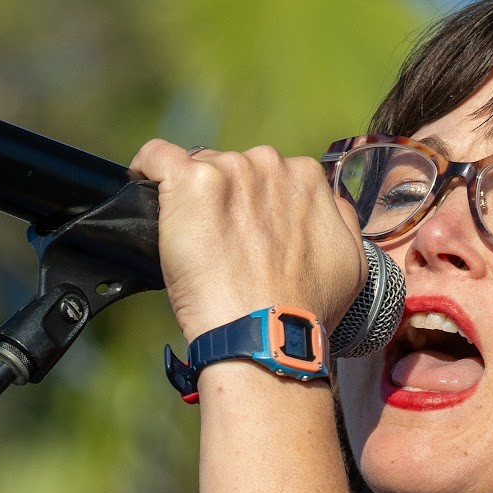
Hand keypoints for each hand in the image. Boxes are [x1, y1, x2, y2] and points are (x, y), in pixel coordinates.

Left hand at [129, 139, 364, 344]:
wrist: (268, 335)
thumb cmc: (307, 311)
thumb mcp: (352, 263)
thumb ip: (339, 219)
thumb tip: (326, 203)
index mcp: (307, 179)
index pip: (268, 177)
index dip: (254, 207)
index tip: (244, 237)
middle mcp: (270, 165)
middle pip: (232, 169)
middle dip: (225, 200)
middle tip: (219, 248)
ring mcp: (229, 171)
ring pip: (198, 169)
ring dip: (193, 199)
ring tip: (190, 243)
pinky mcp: (190, 183)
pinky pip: (157, 157)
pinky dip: (146, 168)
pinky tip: (141, 185)